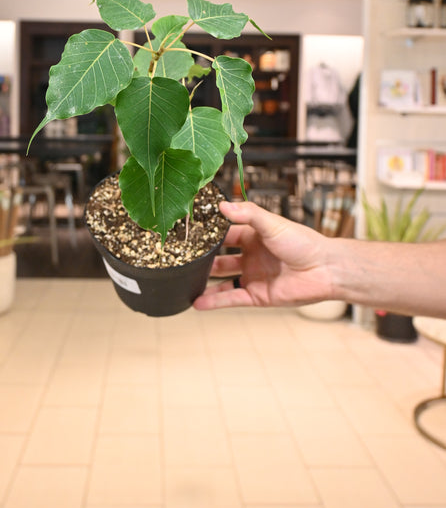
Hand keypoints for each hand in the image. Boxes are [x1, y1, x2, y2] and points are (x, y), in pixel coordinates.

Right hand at [194, 200, 335, 309]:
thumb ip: (248, 214)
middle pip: (220, 256)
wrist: (325, 270)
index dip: (209, 232)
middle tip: (182, 257)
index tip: (189, 230)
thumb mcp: (273, 223)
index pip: (226, 232)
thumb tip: (224, 205)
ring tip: (184, 280)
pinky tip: (198, 302)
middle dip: (203, 258)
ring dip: (204, 281)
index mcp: (254, 235)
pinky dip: (214, 301)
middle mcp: (251, 255)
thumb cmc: (304, 243)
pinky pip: (231, 298)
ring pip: (222, 279)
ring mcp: (253, 276)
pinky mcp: (257, 295)